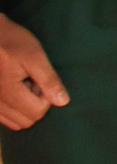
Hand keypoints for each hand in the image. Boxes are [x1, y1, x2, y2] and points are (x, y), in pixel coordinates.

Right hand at [0, 14, 66, 129]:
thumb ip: (49, 80)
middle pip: (25, 121)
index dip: (46, 98)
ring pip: (13, 122)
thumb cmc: (11, 41)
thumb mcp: (35, 56)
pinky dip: (12, 108)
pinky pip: (2, 117)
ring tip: (22, 84)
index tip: (41, 80)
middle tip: (33, 82)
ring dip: (23, 107)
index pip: (36, 112)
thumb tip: (62, 101)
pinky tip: (13, 88)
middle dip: (35, 104)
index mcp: (8, 93)